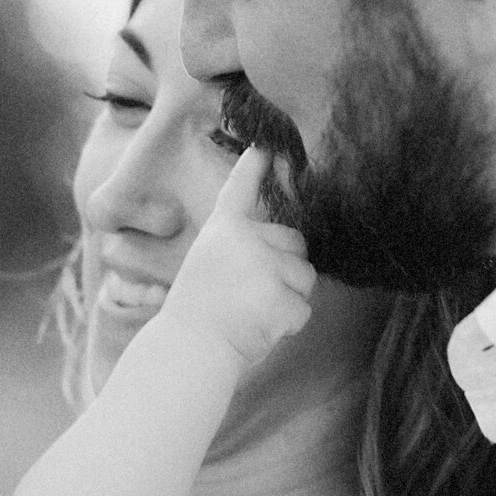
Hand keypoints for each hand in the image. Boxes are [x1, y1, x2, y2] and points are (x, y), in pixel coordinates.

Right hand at [154, 147, 314, 366]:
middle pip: (296, 242)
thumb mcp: (210, 265)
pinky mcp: (282, 298)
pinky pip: (304, 309)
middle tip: (256, 292)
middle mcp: (246, 241)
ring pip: (306, 277)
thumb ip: (244, 249)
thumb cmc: (199, 313)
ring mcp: (266, 268)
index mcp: (223, 230)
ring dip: (290, 297)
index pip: (241, 189)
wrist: (190, 349)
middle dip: (289, 266)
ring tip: (255, 312)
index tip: (268, 146)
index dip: (256, 165)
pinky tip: (261, 327)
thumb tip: (289, 248)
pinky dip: (289, 323)